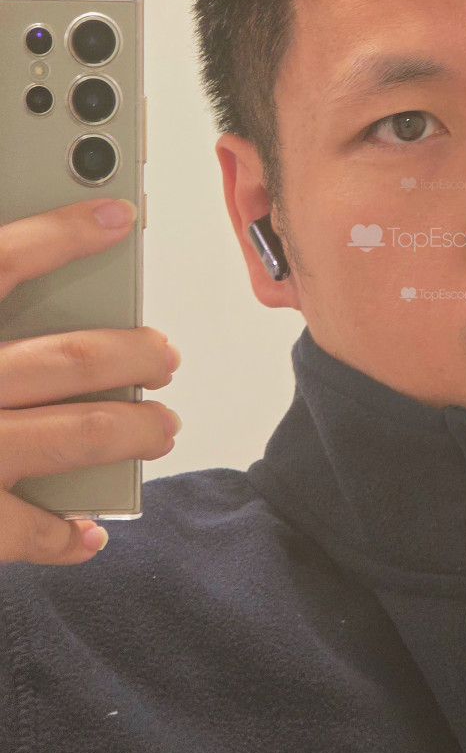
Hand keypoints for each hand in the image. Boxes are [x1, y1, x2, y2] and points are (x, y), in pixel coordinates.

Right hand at [0, 199, 179, 564]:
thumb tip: (6, 277)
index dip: (61, 234)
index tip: (115, 216)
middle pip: (62, 358)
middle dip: (128, 353)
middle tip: (162, 354)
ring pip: (71, 436)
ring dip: (128, 430)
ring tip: (160, 429)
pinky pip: (23, 533)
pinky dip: (63, 535)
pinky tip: (87, 533)